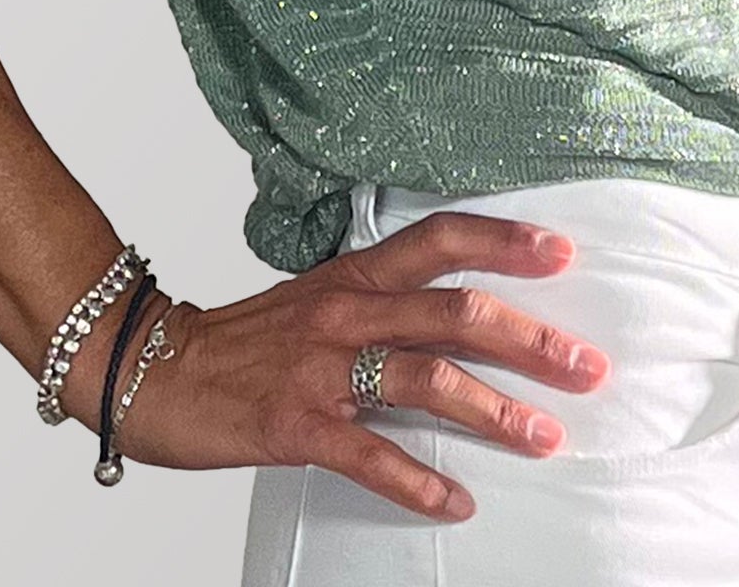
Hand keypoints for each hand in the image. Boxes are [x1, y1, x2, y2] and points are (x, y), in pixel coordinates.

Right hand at [98, 210, 612, 522]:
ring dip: (494, 410)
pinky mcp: (295, 424)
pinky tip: (457, 499)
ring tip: (544, 436)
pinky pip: (369, 455)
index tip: (564, 253)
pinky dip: (419, 479)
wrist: (151, 366)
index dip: (504, 241)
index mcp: (353, 273)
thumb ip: (381, 298)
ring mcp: (322, 367)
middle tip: (586, 366)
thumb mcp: (317, 296)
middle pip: (454, 311)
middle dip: (530, 339)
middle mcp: (346, 309)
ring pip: (426, 379)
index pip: (440, 239)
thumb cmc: (243, 338)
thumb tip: (453, 309)